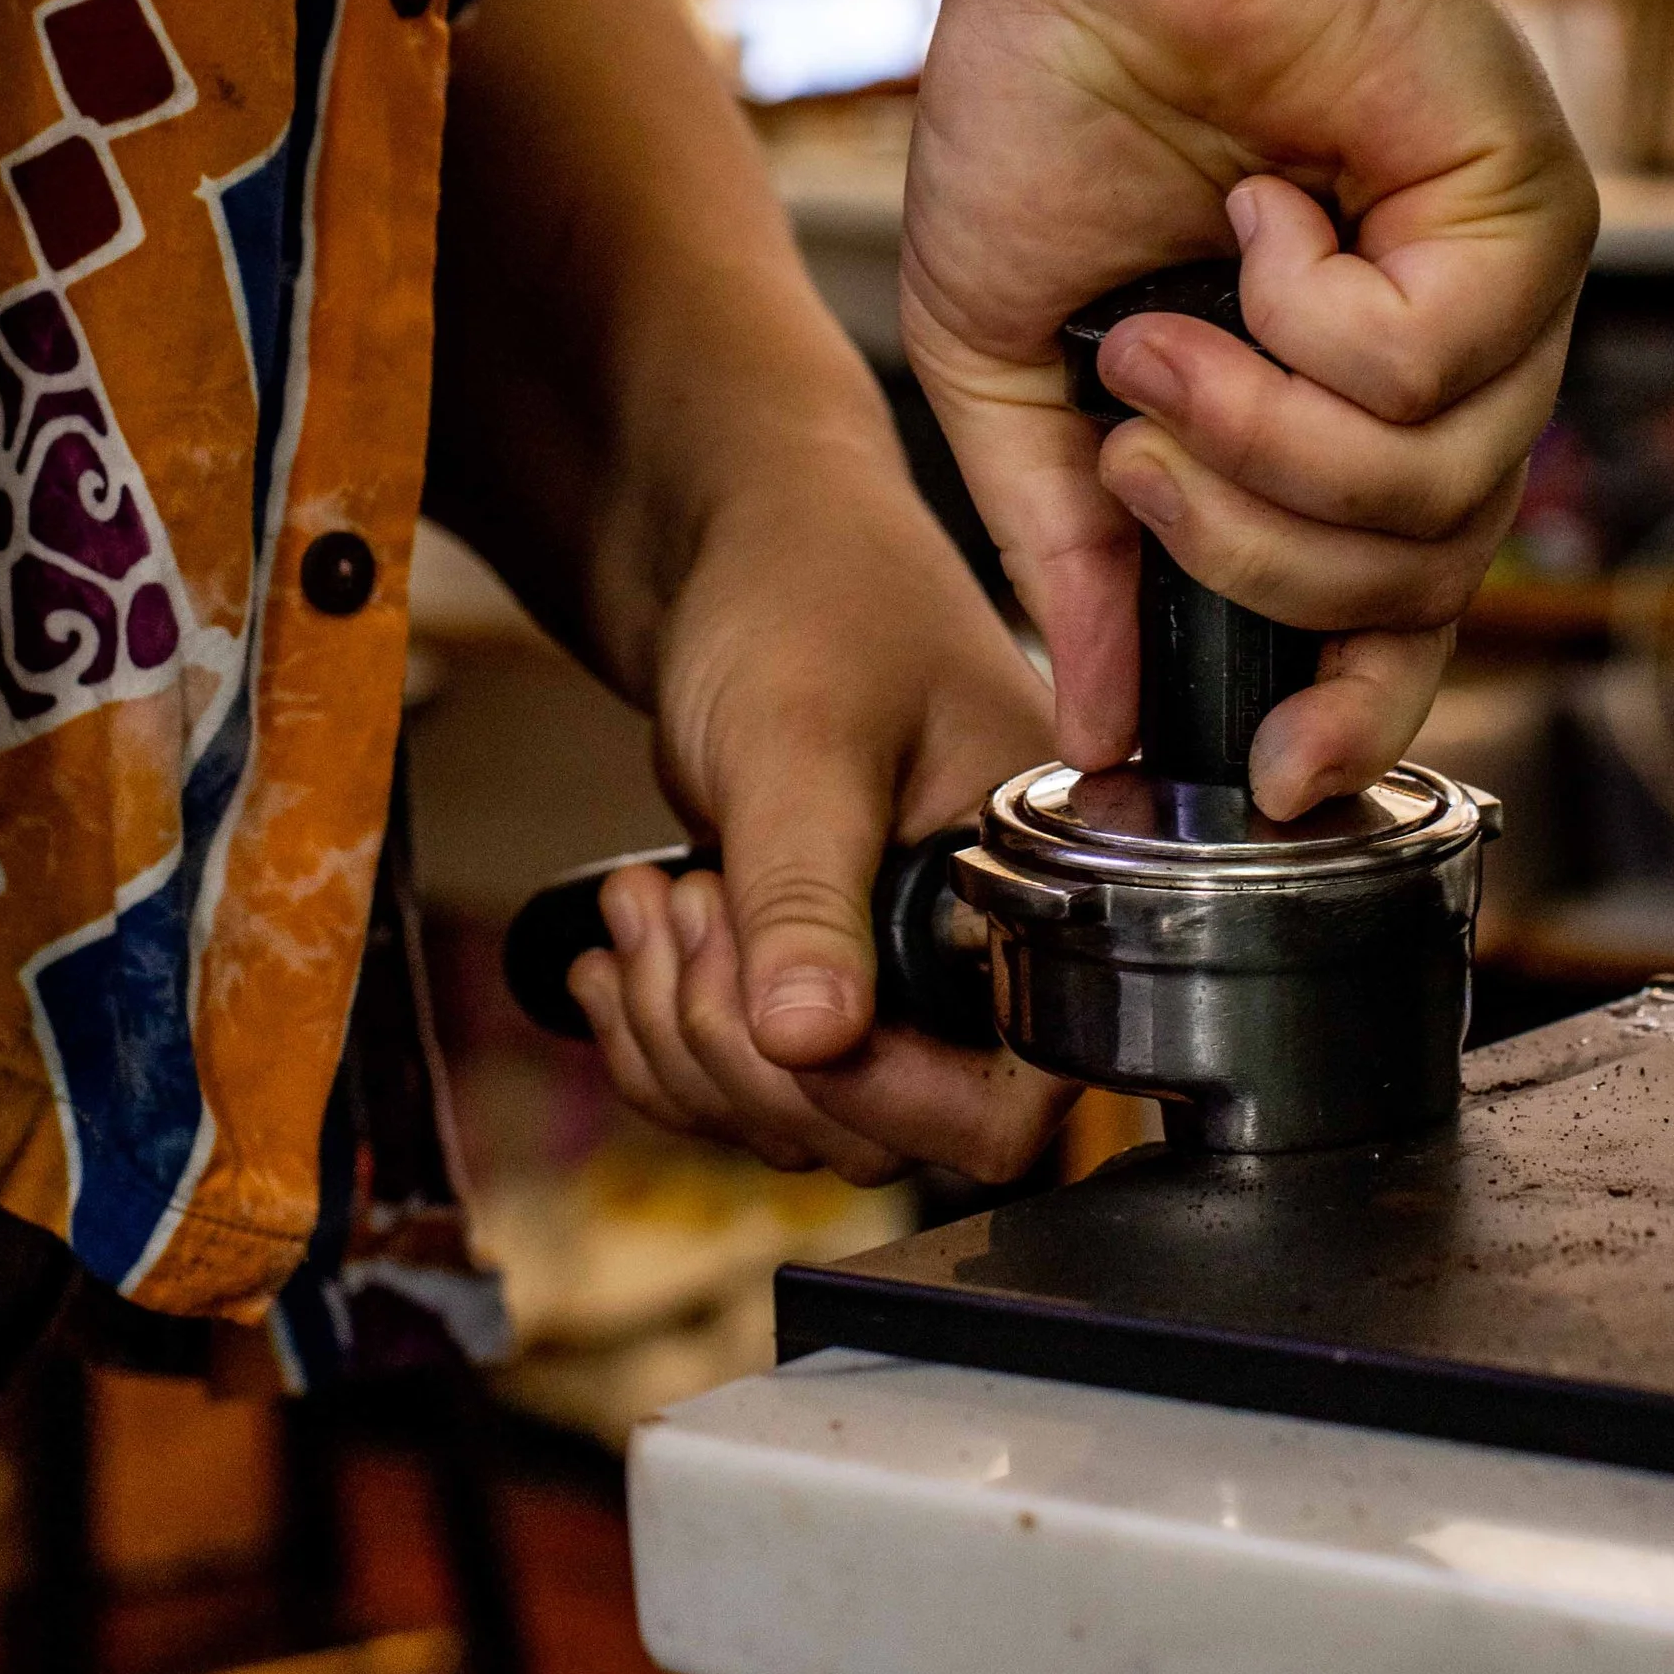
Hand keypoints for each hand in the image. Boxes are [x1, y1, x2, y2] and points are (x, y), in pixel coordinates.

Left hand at [568, 440, 1068, 1183]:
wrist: (743, 546)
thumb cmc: (810, 591)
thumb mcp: (802, 740)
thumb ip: (811, 895)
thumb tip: (813, 1041)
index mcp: (1044, 893)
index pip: (1003, 1094)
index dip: (880, 1091)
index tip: (780, 1014)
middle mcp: (985, 953)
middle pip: (874, 1128)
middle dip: (739, 1042)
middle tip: (682, 909)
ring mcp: (897, 972)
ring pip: (789, 1114)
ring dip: (683, 1033)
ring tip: (646, 906)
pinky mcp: (820, 971)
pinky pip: (738, 1079)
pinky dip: (661, 1030)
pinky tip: (629, 942)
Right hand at [902, 0, 1594, 815]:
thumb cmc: (1048, 89)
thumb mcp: (1013, 357)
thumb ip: (1065, 541)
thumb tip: (1098, 716)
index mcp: (1331, 406)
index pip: (1393, 613)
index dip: (1345, 710)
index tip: (1268, 774)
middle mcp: (1441, 363)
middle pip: (1409, 584)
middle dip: (1241, 549)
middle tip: (1135, 442)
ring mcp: (1500, 292)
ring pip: (1430, 498)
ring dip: (1259, 438)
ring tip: (1174, 326)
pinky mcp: (1530, 213)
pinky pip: (1431, 371)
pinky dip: (1309, 318)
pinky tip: (1265, 215)